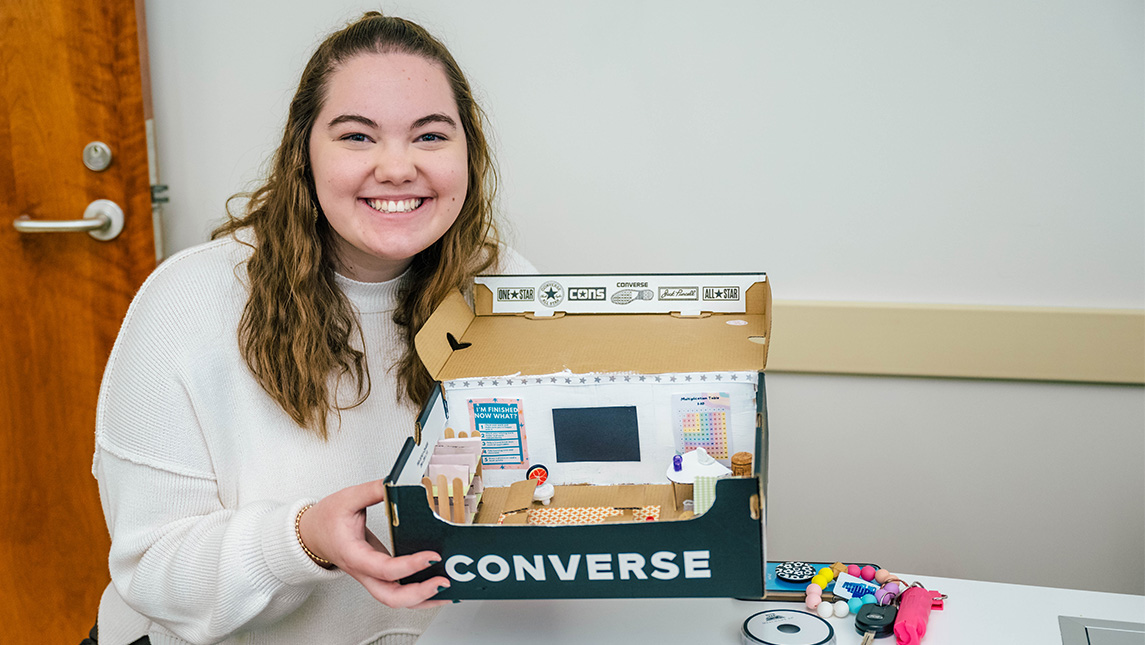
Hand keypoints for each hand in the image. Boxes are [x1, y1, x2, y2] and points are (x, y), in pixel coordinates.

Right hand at [298, 479, 449, 608]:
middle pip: (391, 597)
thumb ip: (373, 490)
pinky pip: (398, 591)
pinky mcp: (379, 575)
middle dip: (419, 594)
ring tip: (447, 590)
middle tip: (443, 582)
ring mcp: (371, 577)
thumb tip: (396, 483)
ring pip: (396, 600)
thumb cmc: (326, 520)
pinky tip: (436, 588)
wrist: (311, 533)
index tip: (432, 556)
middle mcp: (364, 572)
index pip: (385, 569)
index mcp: (355, 555)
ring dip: (422, 599)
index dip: (410, 566)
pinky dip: (418, 594)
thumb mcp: (347, 498)